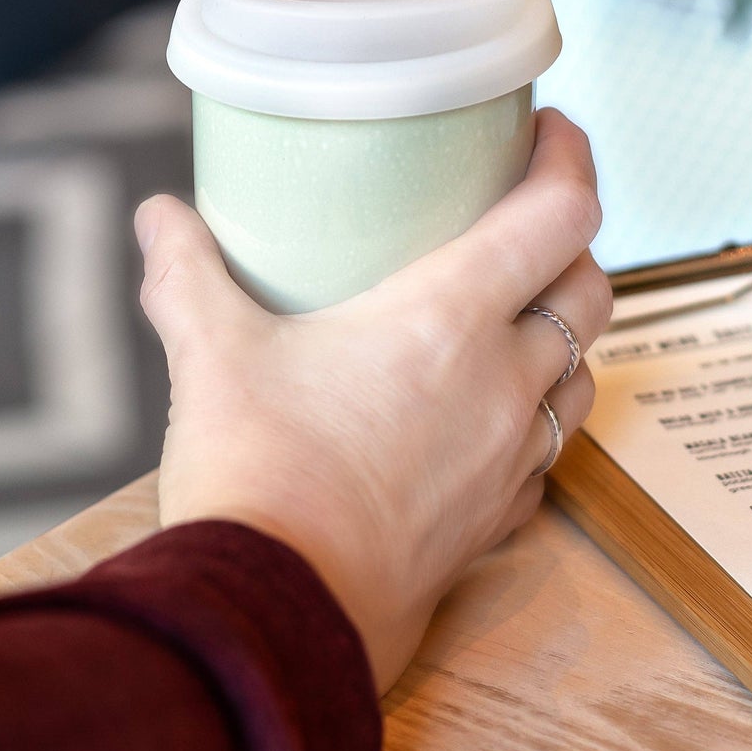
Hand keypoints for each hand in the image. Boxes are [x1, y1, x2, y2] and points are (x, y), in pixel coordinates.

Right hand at [135, 109, 611, 691]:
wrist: (278, 620)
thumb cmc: (256, 477)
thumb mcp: (211, 356)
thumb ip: (187, 272)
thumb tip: (159, 216)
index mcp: (451, 317)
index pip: (559, 212)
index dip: (570, 157)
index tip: (549, 130)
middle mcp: (504, 379)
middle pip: (592, 287)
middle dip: (571, 241)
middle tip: (522, 218)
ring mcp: (511, 455)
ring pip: (585, 372)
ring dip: (566, 331)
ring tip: (515, 313)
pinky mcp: (499, 519)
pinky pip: (550, 450)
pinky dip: (538, 413)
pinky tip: (488, 414)